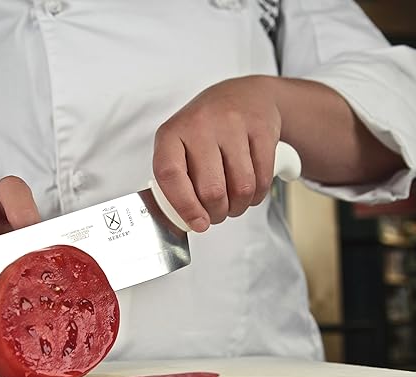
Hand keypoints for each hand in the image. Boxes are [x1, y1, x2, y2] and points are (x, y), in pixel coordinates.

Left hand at [153, 76, 281, 231]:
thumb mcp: (180, 146)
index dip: (184, 206)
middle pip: (211, 190)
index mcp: (171, 133)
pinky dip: (257, 195)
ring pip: (241, 188)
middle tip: (217, 215)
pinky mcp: (262, 128)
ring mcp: (232, 124)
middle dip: (216, 214)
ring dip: (238, 207)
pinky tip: (250, 192)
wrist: (243, 95)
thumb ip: (176, 180)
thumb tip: (184, 221)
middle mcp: (199, 124)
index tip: (197, 224)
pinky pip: (263, 177)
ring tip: (233, 205)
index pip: (170, 175)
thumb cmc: (205, 130)